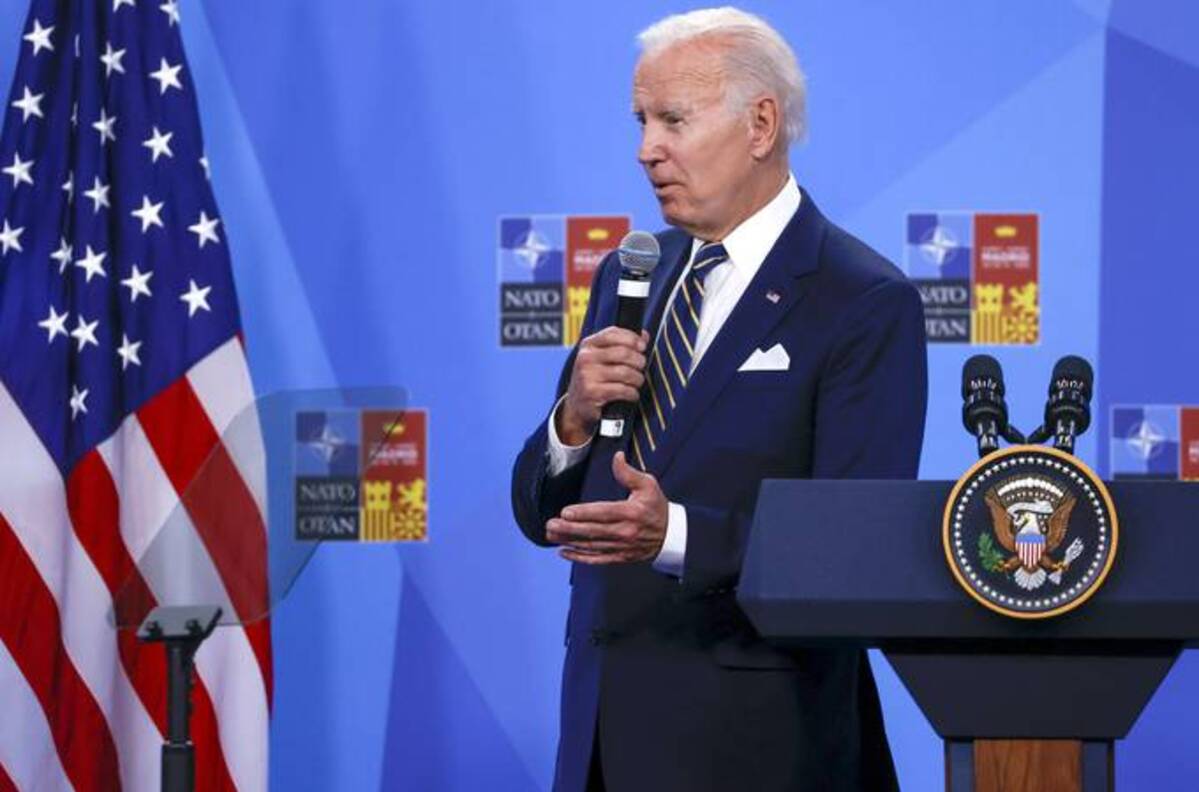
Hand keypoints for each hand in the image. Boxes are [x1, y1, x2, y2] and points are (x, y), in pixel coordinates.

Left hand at [546, 452, 668, 564]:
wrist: (671, 535)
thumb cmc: (657, 507)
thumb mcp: (648, 485)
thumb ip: (629, 473)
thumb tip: (617, 457)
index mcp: (631, 512)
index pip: (603, 513)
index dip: (583, 513)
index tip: (565, 511)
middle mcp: (625, 531)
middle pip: (592, 531)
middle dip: (569, 528)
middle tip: (550, 524)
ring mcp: (621, 547)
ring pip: (591, 545)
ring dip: (569, 541)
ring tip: (551, 534)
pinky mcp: (620, 557)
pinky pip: (597, 559)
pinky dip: (579, 557)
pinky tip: (564, 552)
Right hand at [557, 327, 649, 444]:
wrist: (577, 405)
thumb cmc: (594, 378)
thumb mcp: (602, 358)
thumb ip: (622, 344)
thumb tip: (644, 335)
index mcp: (588, 345)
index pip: (613, 333)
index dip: (632, 338)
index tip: (642, 347)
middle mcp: (585, 358)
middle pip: (623, 353)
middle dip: (639, 360)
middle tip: (642, 366)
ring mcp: (587, 375)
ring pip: (625, 372)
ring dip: (637, 378)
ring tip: (638, 381)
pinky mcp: (592, 392)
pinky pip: (622, 390)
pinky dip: (632, 393)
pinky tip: (632, 394)